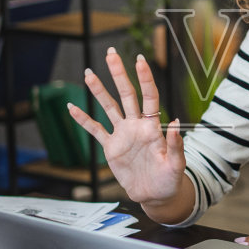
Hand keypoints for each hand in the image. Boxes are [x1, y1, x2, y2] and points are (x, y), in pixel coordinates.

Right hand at [67, 47, 184, 203]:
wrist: (155, 195)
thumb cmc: (169, 180)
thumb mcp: (176, 165)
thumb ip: (175, 144)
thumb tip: (174, 123)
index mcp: (152, 127)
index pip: (149, 97)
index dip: (144, 78)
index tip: (139, 60)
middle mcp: (136, 125)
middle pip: (126, 94)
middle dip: (118, 74)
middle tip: (110, 53)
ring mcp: (122, 134)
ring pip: (109, 107)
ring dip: (99, 91)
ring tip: (89, 73)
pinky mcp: (111, 147)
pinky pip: (95, 130)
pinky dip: (83, 120)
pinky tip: (72, 107)